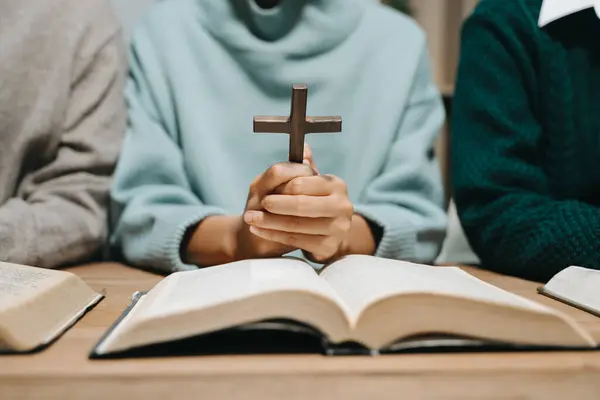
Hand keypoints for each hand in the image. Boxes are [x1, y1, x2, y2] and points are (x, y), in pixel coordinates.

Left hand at [244, 148, 353, 263]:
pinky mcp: (329, 247)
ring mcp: (338, 228)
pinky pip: (295, 241)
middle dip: (276, 205)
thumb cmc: (311, 204)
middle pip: (301, 204)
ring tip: (250, 219)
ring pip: (296, 224)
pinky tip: (260, 231)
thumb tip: (304, 147)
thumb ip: (304, 169)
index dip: (282, 187)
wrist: (322, 236)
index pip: (303, 182)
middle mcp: (342, 206)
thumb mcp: (308, 184)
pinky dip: (274, 235)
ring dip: (269, 222)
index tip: (266, 191)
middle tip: (259, 204)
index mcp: (337, 184)